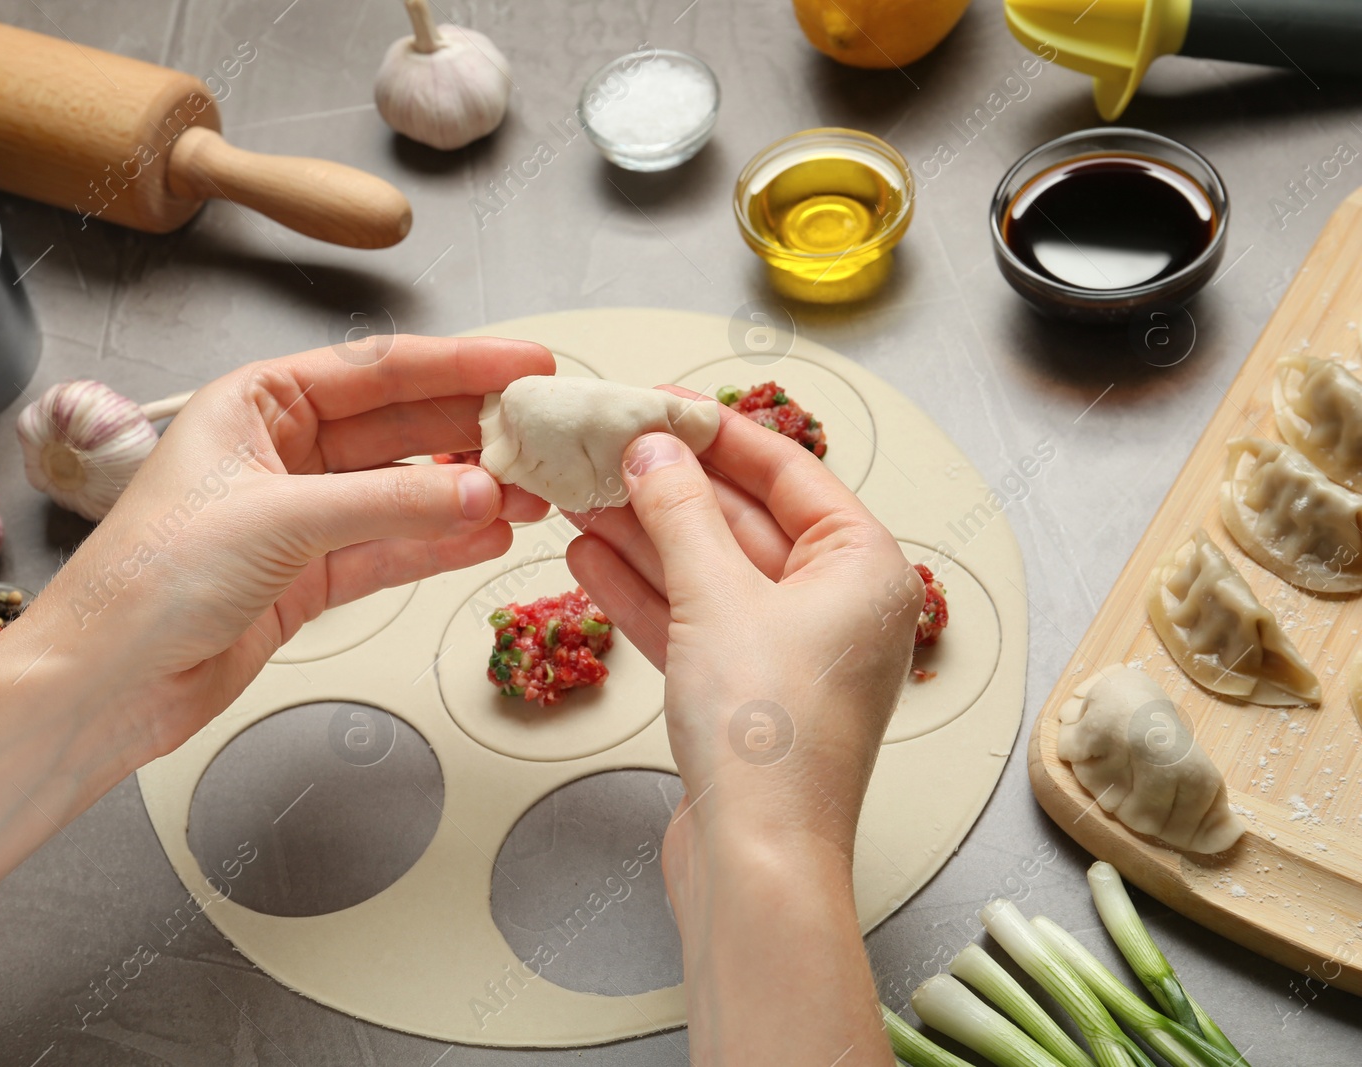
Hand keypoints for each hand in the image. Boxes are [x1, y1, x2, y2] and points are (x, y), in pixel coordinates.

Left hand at [29, 334, 551, 765]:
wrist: (107, 683)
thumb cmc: (146, 581)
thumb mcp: (278, 520)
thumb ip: (389, 503)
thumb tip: (477, 490)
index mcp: (256, 404)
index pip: (377, 370)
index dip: (458, 366)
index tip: (522, 368)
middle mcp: (281, 452)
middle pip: (401, 427)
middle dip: (473, 432)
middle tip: (540, 435)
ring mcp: (299, 516)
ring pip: (404, 492)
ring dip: (468, 494)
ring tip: (531, 495)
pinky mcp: (310, 577)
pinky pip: (392, 548)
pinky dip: (441, 545)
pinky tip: (489, 537)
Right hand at [565, 396, 914, 1066]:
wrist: (756, 863)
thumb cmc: (768, 736)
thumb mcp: (716, 598)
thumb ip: (679, 513)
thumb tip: (654, 450)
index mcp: (864, 569)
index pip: (788, 470)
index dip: (716, 432)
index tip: (657, 403)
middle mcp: (837, 607)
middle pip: (742, 521)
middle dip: (667, 488)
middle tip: (602, 449)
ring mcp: (791, 655)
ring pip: (709, 574)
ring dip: (644, 536)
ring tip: (577, 496)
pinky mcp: (746, 696)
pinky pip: (694, 623)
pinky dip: (645, 594)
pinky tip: (588, 560)